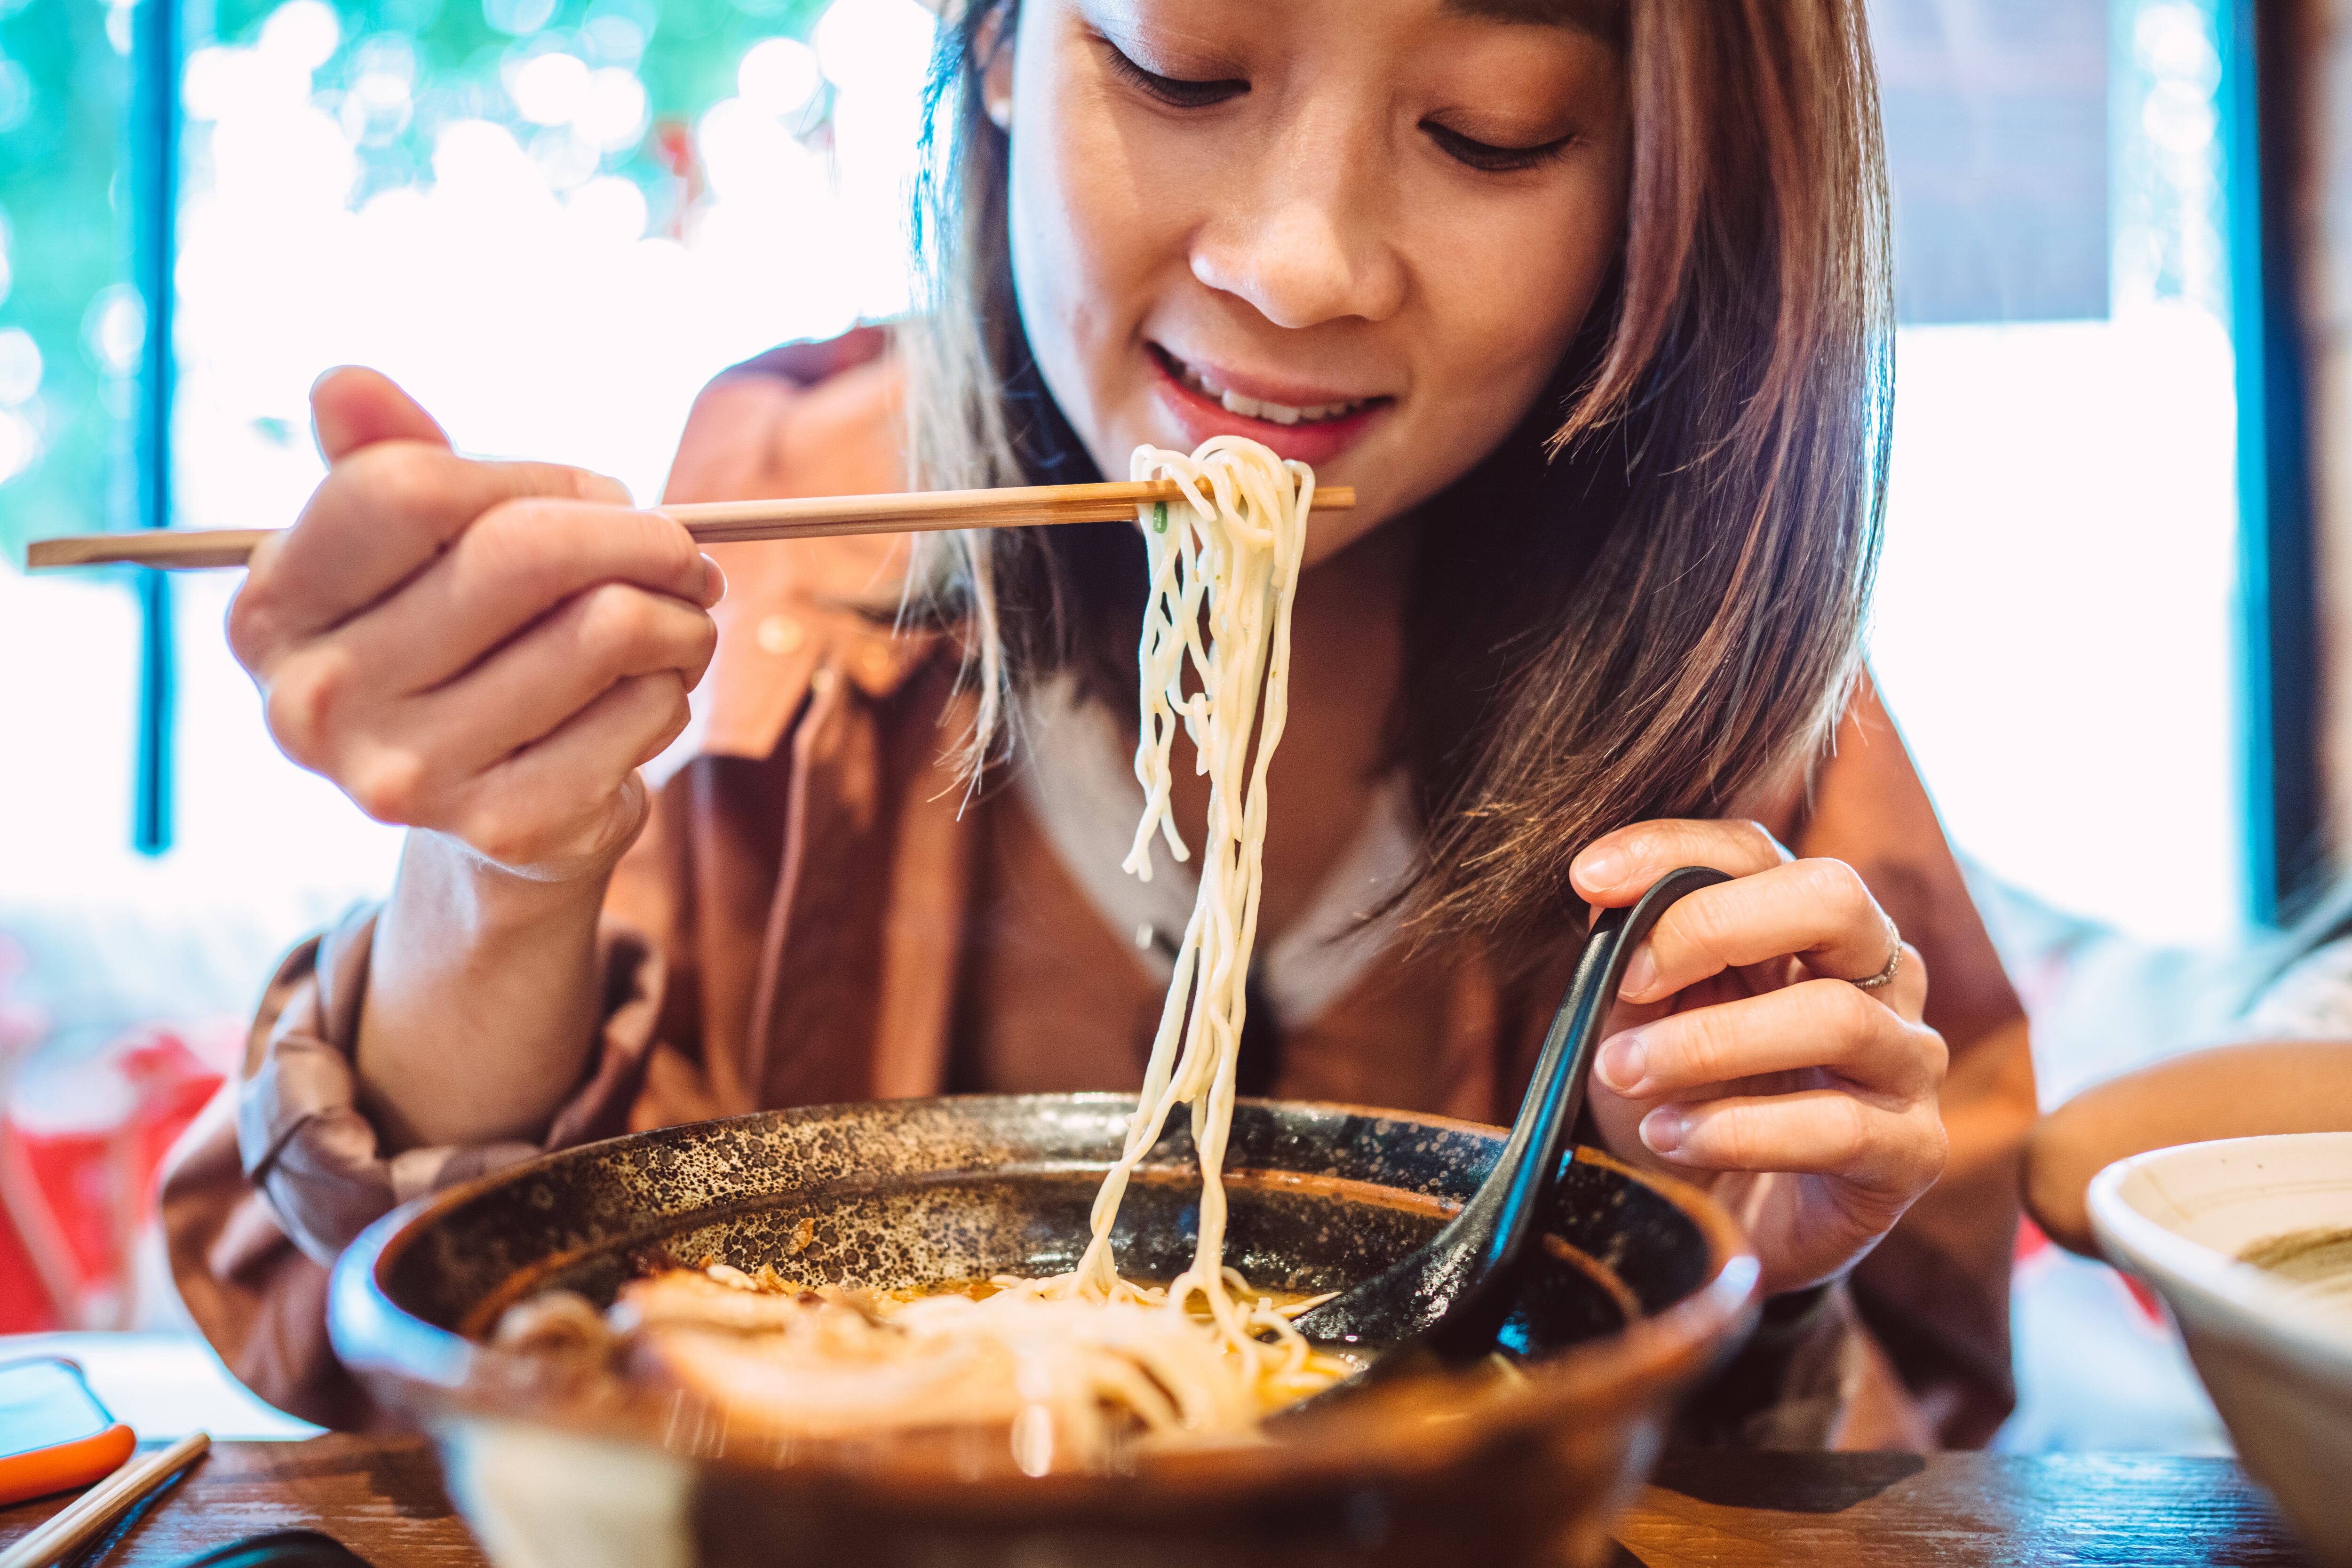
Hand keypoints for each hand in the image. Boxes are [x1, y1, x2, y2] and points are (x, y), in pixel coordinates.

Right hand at [229, 368, 723, 881]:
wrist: (488, 806)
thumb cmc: (457, 644)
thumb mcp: (406, 550)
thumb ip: (382, 460)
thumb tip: (344, 382)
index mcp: (272, 610)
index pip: (410, 488)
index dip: (536, 475)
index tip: (598, 492)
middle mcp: (319, 701)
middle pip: (521, 553)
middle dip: (639, 535)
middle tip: (683, 550)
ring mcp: (410, 774)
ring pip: (608, 628)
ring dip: (679, 615)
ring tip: (679, 622)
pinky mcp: (509, 826)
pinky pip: (645, 708)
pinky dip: (673, 686)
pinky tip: (647, 695)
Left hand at [1571, 820, 1947, 1295]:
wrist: (1721, 1219)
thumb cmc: (1687, 1099)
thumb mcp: (1642, 1018)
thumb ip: (1633, 952)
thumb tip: (1604, 888)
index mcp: (1810, 926)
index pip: (1756, 851)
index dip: (1671, 849)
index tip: (1589, 879)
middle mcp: (1879, 974)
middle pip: (1831, 898)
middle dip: (1714, 926)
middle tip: (1630, 979)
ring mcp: (1907, 1059)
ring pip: (1834, 1017)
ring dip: (1708, 1044)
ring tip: (1626, 1070)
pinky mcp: (1913, 1150)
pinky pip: (1840, 1126)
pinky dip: (1739, 1130)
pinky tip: (1670, 1137)